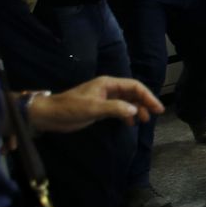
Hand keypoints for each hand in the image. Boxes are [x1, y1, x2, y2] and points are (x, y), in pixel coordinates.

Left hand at [28, 76, 164, 132]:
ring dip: (137, 109)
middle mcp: (109, 88)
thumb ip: (115, 108)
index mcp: (108, 83)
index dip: (147, 96)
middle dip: (145, 102)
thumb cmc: (69, 108)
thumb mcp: (92, 108)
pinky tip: (130, 123)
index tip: (157, 108)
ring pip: (127, 101)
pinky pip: (119, 109)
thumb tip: (134, 110)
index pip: (134, 86)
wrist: (48, 115)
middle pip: (133, 93)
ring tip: (143, 121)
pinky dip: (127, 114)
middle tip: (154, 115)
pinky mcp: (100, 108)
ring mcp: (105, 98)